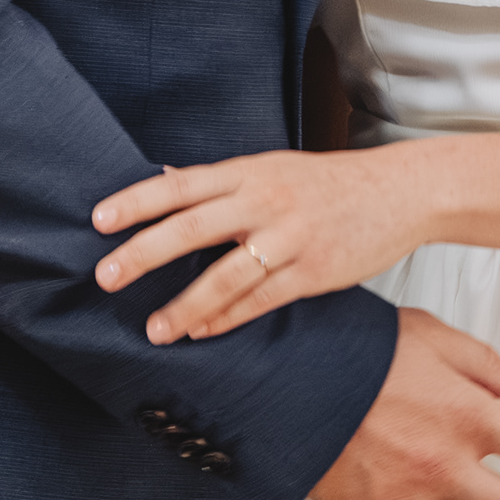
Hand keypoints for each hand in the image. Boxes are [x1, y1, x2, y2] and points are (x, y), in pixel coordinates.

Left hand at [93, 147, 423, 343]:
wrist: (401, 191)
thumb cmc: (332, 182)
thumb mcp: (275, 167)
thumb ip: (223, 180)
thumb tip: (165, 178)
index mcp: (251, 171)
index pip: (182, 185)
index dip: (138, 201)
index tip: (99, 220)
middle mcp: (266, 200)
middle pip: (193, 227)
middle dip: (145, 253)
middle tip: (107, 276)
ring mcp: (291, 237)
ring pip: (226, 275)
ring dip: (185, 305)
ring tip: (153, 330)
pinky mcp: (314, 271)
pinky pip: (262, 300)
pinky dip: (228, 318)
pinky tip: (201, 332)